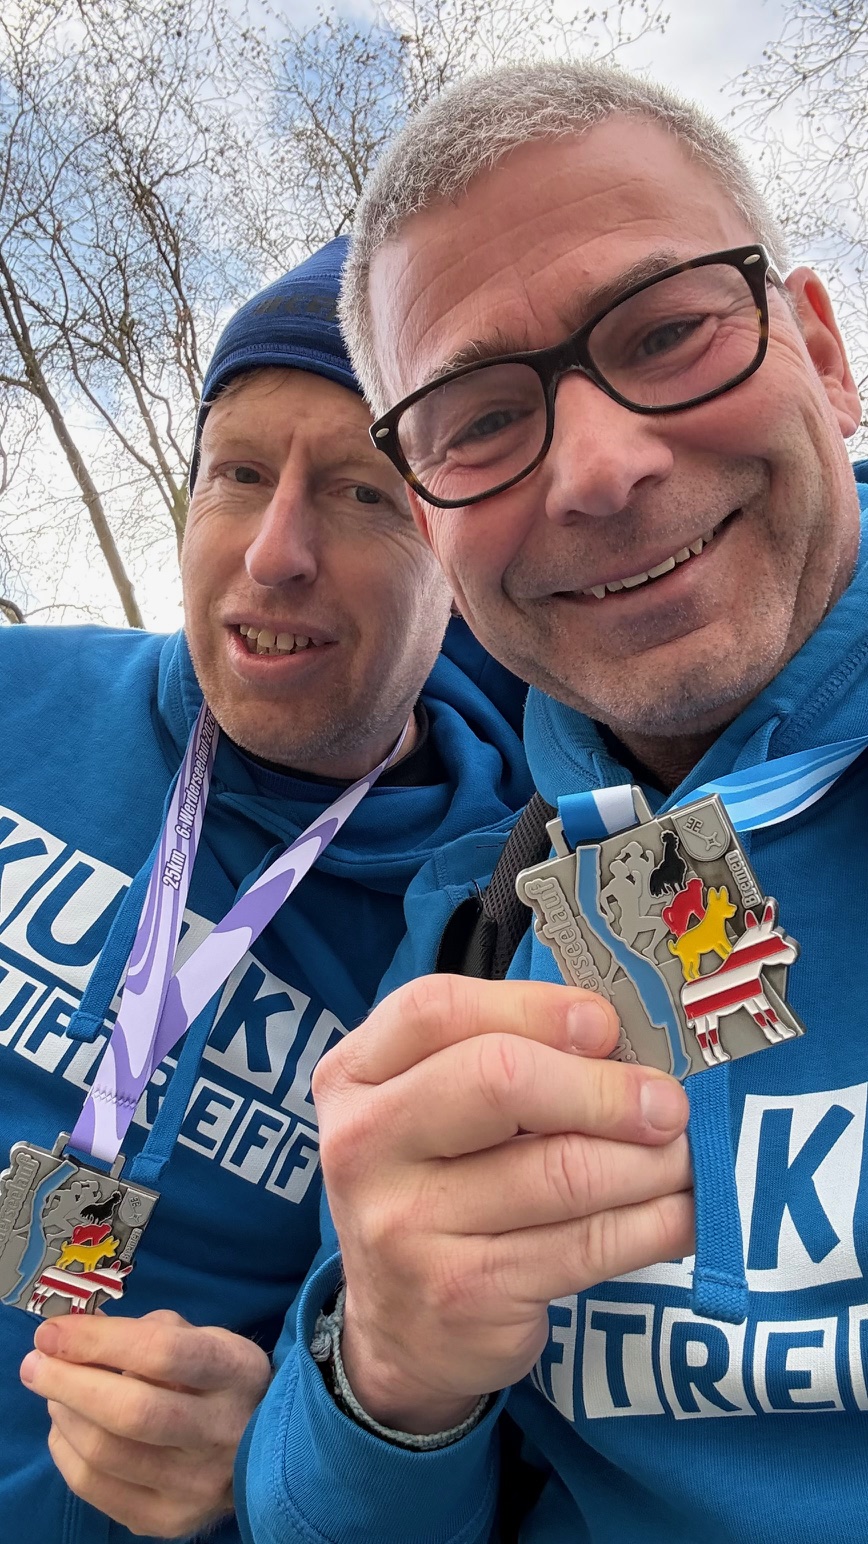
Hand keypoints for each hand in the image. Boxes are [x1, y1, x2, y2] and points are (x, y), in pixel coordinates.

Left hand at [20, 1309, 270, 1538]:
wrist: (261, 1449)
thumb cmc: (220, 1382)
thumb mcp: (205, 1338)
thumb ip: (149, 1332)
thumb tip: (78, 1337)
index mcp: (236, 1373)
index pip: (162, 1354)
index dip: (98, 1341)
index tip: (52, 1331)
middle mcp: (222, 1433)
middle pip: (131, 1411)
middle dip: (68, 1383)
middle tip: (34, 1363)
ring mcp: (195, 1485)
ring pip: (105, 1453)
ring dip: (64, 1415)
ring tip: (54, 1394)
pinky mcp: (168, 1520)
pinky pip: (95, 1488)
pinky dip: (66, 1452)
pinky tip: (66, 1428)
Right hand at [314, 976, 692, 1434]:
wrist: (401, 1331)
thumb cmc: (439, 1186)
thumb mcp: (432, 1108)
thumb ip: (502, 1056)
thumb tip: (626, 1045)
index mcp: (354, 1076)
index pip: (437, 1010)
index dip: (534, 1008)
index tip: (604, 1027)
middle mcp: (364, 1146)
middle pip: (499, 1080)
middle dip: (604, 1088)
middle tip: (666, 1103)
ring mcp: (407, 1227)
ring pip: (561, 1171)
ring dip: (648, 1161)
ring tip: (681, 1155)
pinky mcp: (465, 1294)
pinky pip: (586, 1245)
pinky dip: (654, 1223)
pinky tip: (681, 1211)